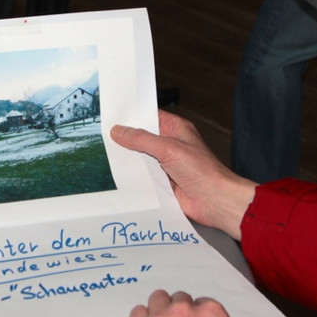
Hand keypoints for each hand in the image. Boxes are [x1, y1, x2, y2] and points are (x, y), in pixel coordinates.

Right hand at [111, 110, 255, 239]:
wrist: (215, 201)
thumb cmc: (202, 170)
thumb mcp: (169, 148)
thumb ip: (142, 139)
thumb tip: (119, 131)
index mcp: (176, 129)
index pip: (150, 116)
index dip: (132, 116)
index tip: (111, 115)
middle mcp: (170, 145)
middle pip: (142, 138)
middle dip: (125, 139)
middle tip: (101, 135)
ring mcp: (166, 164)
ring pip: (140, 158)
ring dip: (128, 159)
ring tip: (103, 154)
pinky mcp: (162, 182)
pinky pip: (143, 177)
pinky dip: (132, 177)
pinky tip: (116, 176)